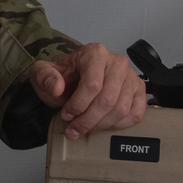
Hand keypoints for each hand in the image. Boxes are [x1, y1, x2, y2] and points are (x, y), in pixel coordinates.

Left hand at [29, 42, 145, 140]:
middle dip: (87, 120)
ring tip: (84, 128)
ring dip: (100, 125)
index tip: (66, 114)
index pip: (92, 84)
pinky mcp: (139, 92)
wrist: (72, 79)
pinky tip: (102, 125)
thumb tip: (56, 87)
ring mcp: (131, 77)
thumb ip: (44, 77)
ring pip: (121, 109)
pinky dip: (117, 125)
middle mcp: (116, 63)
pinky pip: (134, 114)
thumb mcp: (44, 73)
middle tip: (73, 129)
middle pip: (107, 100)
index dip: (78, 105)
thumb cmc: (63, 76)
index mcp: (95, 53)